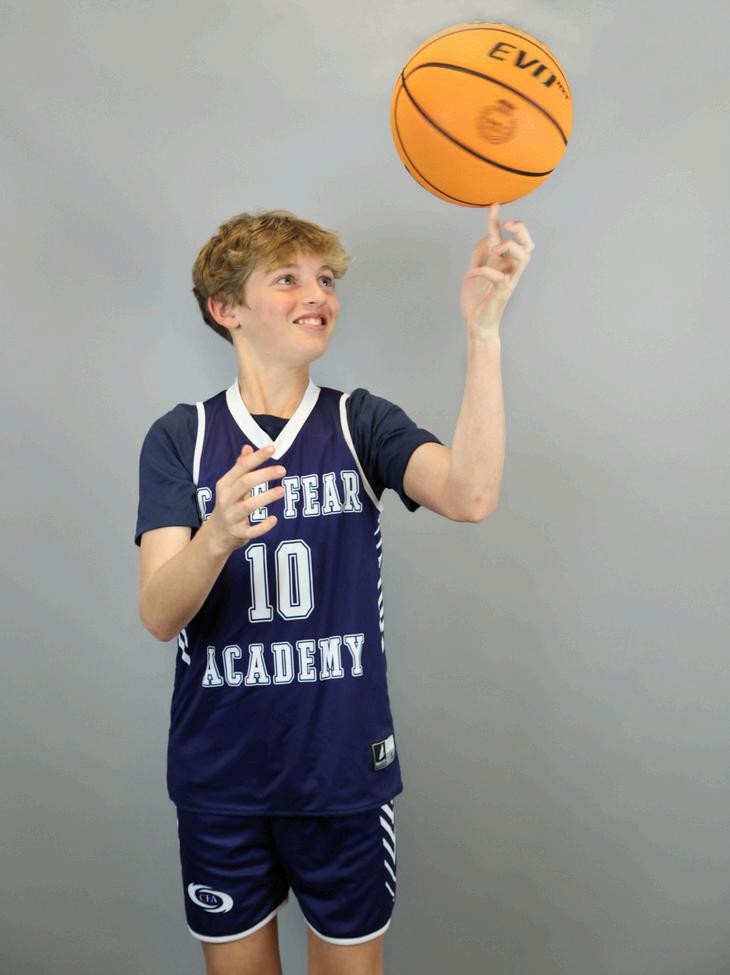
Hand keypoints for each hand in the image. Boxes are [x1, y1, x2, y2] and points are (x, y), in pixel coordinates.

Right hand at [207, 444, 285, 554]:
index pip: (241, 467)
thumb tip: (248, 447)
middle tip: (282, 470)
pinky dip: (263, 526)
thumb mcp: (230, 485)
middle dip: (264, 475)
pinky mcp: (238, 533)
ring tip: (281, 491)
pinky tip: (274, 519)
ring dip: (266, 497)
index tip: (272, 448)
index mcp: (224, 484)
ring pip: (248, 506)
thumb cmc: (229, 504)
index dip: (257, 457)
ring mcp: (231, 517)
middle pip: (245, 483)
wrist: (216, 534)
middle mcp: (226, 499)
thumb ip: (240, 467)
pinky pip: (251, 531)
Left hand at [460, 202, 534, 338]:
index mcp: (502, 264)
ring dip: (510, 248)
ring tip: (494, 249)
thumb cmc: (477, 301)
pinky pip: (498, 277)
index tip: (494, 204)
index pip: (505, 237)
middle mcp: (509, 270)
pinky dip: (484, 271)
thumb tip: (486, 237)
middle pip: (527, 244)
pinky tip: (472, 273)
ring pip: (524, 258)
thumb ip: (479, 255)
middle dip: (520, 230)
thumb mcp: (473, 272)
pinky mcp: (501, 293)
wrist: (477, 325)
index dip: (498, 220)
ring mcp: (508, 281)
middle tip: (507, 224)